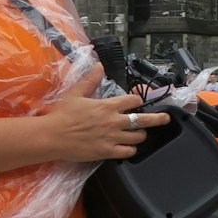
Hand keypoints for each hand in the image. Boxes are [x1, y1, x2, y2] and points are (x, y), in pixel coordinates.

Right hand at [39, 84, 170, 162]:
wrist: (51, 136)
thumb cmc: (61, 115)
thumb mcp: (75, 94)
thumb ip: (90, 80)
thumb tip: (99, 65)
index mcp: (108, 106)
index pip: (134, 101)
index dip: (137, 101)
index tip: (137, 103)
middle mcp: (115, 121)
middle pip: (144, 119)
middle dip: (158, 119)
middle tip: (166, 119)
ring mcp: (113, 137)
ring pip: (139, 136)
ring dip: (141, 134)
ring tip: (140, 133)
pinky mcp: (108, 152)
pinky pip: (128, 151)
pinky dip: (131, 149)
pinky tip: (129, 147)